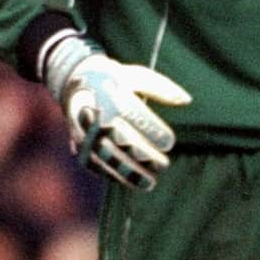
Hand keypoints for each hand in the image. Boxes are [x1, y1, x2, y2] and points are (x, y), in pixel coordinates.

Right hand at [44, 35, 191, 190]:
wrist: (71, 80)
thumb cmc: (115, 79)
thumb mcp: (137, 76)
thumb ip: (162, 88)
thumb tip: (187, 100)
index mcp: (108, 94)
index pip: (132, 115)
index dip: (151, 131)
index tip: (169, 142)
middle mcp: (93, 114)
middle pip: (118, 139)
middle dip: (143, 155)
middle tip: (163, 165)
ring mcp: (83, 131)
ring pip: (105, 156)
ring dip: (128, 173)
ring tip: (150, 183)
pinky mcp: (78, 145)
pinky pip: (94, 164)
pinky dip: (113, 175)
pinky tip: (133, 182)